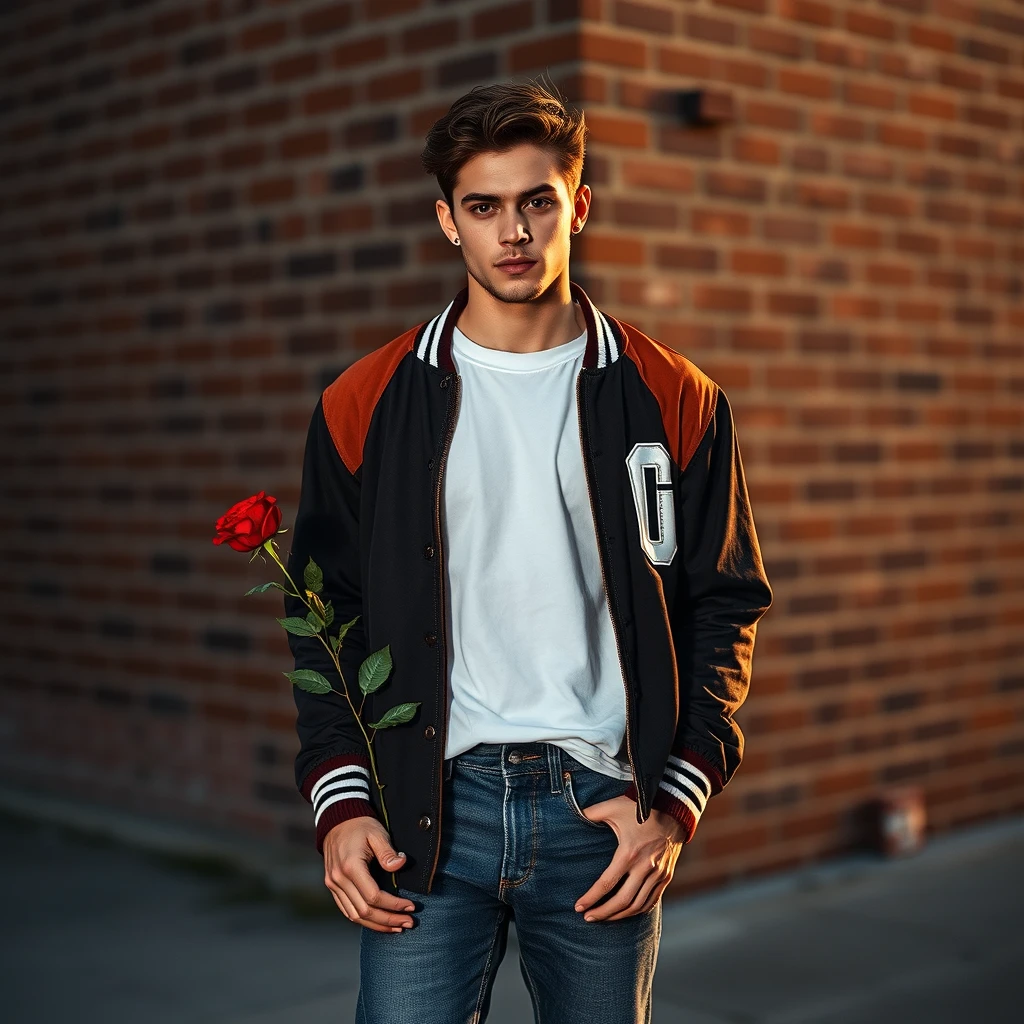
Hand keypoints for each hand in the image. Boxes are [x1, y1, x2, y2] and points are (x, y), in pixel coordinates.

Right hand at [322, 816, 417, 931]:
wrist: (337, 819)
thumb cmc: (361, 825)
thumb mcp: (377, 833)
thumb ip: (388, 851)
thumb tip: (401, 864)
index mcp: (350, 867)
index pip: (373, 897)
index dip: (394, 905)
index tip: (411, 906)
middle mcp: (338, 879)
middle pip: (364, 911)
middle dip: (388, 920)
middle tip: (409, 923)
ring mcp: (333, 884)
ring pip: (354, 915)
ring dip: (376, 925)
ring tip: (397, 926)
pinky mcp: (332, 886)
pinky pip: (346, 910)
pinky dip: (363, 919)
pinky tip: (379, 922)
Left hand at [573, 796, 686, 921]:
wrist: (673, 809)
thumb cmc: (639, 808)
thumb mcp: (612, 806)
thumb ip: (591, 813)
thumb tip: (573, 815)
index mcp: (629, 853)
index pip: (607, 884)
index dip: (591, 898)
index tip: (578, 907)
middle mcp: (645, 867)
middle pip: (622, 901)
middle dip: (603, 913)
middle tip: (588, 918)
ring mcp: (658, 874)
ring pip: (638, 905)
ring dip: (619, 915)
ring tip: (603, 918)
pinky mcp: (666, 876)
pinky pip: (652, 901)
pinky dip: (638, 910)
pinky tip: (625, 913)